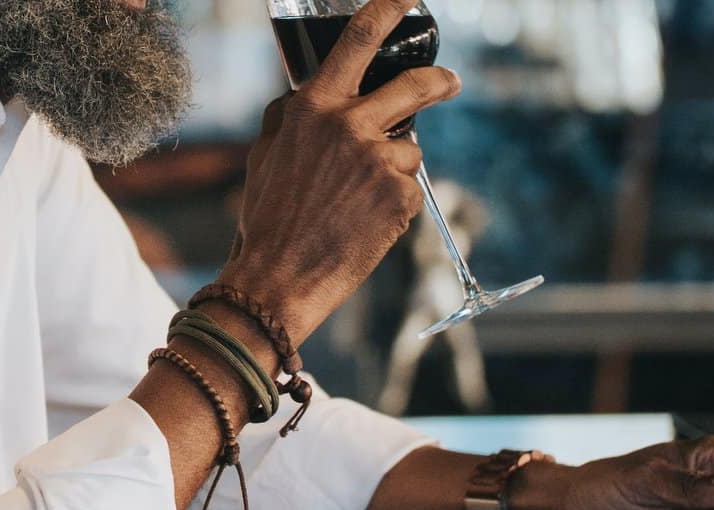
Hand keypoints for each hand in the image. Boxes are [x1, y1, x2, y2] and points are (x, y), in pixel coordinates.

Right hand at [218, 0, 460, 344]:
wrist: (278, 279)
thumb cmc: (267, 220)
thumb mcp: (265, 155)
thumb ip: (291, 117)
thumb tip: (306, 93)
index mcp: (313, 108)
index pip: (359, 39)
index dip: (388, 9)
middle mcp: (350, 126)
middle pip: (416, 86)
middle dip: (439, 82)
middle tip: (448, 84)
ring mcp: (380, 161)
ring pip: (410, 149)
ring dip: (394, 167)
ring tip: (358, 201)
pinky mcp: (400, 197)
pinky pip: (409, 188)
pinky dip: (394, 203)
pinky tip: (364, 222)